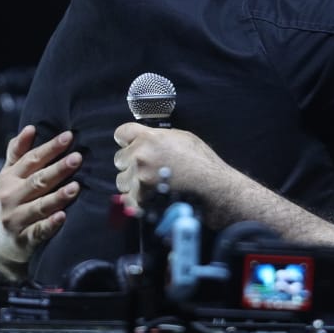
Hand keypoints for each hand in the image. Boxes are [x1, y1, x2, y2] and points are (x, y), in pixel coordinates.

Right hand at [0, 126, 79, 270]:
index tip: (69, 136)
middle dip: (58, 169)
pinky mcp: (23, 240)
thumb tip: (30, 127)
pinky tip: (62, 217)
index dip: (50, 148)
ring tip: (76, 187)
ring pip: (40, 206)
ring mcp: (15, 219)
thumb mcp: (6, 176)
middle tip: (77, 158)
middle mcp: (10, 197)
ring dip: (57, 196)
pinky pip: (38, 232)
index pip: (31, 160)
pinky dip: (50, 225)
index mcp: (9, 178)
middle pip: (37, 181)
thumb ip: (17, 153)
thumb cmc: (6, 201)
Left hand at [112, 122, 227, 217]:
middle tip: (148, 169)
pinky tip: (150, 196)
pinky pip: (127, 199)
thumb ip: (158, 137)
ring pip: (122, 180)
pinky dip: (136, 199)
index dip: (126, 140)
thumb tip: (144, 138)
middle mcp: (140, 156)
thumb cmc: (203, 162)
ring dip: (133, 182)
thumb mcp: (183, 138)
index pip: (121, 133)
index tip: (129, 145)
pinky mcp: (141, 199)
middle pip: (119, 158)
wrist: (214, 189)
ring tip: (151, 184)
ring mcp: (139, 179)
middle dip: (131, 163)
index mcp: (149, 138)